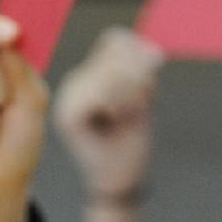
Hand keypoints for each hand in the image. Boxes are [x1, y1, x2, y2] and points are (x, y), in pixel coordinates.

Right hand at [53, 27, 163, 201]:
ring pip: (111, 72)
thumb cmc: (131, 144)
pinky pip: (101, 93)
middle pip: (116, 54)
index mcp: (91, 73)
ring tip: (127, 116)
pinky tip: (117, 122)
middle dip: (139, 80)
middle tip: (138, 108)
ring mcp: (68, 96)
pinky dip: (120, 105)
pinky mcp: (68, 115)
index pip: (116, 39)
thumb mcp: (144, 100)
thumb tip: (154, 52)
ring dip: (132, 94)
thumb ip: (143, 72)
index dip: (140, 58)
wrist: (121, 182)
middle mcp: (75, 81)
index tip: (147, 88)